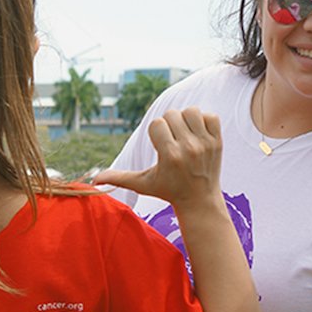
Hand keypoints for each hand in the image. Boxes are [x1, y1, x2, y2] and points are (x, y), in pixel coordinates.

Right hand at [94, 108, 221, 208]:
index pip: (157, 123)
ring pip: (191, 111)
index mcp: (169, 155)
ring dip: (185, 119)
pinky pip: (210, 115)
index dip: (155, 132)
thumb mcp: (142, 184)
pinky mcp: (218, 141)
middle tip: (171, 140)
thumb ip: (119, 177)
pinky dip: (203, 121)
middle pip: (172, 114)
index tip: (160, 146)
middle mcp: (188, 148)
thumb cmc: (168, 190)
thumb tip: (93, 180)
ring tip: (184, 133)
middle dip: (168, 124)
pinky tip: (197, 133)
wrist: (200, 200)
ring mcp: (205, 144)